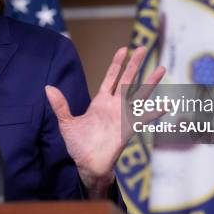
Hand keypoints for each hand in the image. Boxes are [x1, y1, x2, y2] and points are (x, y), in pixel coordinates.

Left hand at [45, 46, 165, 197]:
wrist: (87, 165)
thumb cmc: (78, 145)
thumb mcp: (66, 123)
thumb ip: (60, 105)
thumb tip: (48, 87)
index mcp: (100, 102)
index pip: (111, 78)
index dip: (117, 64)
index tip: (124, 49)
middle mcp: (114, 106)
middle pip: (127, 80)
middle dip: (135, 64)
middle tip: (144, 48)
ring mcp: (123, 116)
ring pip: (139, 95)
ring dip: (150, 82)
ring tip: (162, 68)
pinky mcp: (128, 129)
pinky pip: (143, 118)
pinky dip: (155, 112)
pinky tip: (166, 104)